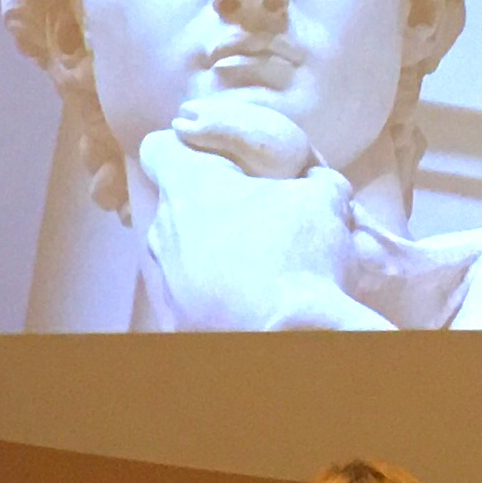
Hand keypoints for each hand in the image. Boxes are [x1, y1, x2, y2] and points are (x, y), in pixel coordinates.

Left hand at [136, 101, 388, 331]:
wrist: (289, 336)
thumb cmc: (298, 255)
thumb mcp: (323, 200)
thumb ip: (313, 178)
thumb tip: (315, 178)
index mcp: (189, 187)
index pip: (158, 146)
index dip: (185, 146)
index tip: (216, 159)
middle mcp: (163, 228)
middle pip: (176, 201)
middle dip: (211, 202)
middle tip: (257, 213)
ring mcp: (165, 277)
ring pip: (181, 247)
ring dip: (211, 246)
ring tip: (256, 262)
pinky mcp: (175, 317)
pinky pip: (190, 289)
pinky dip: (213, 288)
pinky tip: (248, 297)